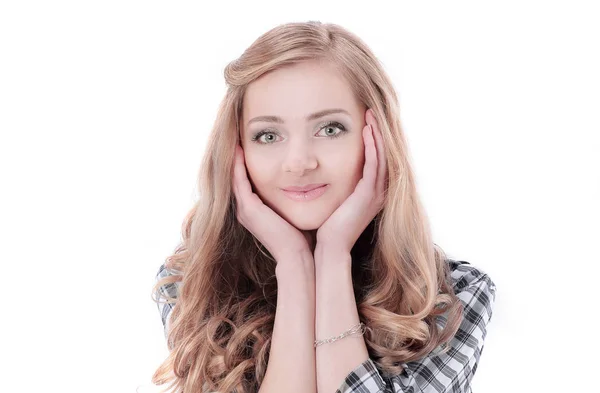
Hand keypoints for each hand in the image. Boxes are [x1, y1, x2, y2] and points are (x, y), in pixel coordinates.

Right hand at [232, 144, 309, 261]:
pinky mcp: (248, 208)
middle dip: (237, 158)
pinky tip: (240, 149)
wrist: (297, 256)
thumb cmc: (302, 236)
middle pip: (236, 177)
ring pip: (234, 177)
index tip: (250, 145)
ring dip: (235, 158)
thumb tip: (307, 185)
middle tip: (238, 137)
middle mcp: (245, 210)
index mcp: (255, 211)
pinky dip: (238, 165)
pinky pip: (239, 180)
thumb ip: (295, 198)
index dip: (246, 164)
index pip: (246, 182)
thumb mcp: (294, 211)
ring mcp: (245, 209)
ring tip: (236, 139)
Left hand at [316, 108, 387, 255]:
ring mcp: (376, 194)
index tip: (365, 121)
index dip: (374, 140)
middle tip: (371, 111)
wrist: (329, 248)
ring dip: (377, 135)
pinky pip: (374, 165)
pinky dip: (372, 147)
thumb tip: (322, 171)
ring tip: (370, 115)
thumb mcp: (335, 200)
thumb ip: (336, 185)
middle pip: (385, 155)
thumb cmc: (326, 227)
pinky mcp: (369, 195)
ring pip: (382, 157)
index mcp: (371, 193)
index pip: (378, 160)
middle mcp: (378, 192)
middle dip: (378, 132)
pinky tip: (366, 132)